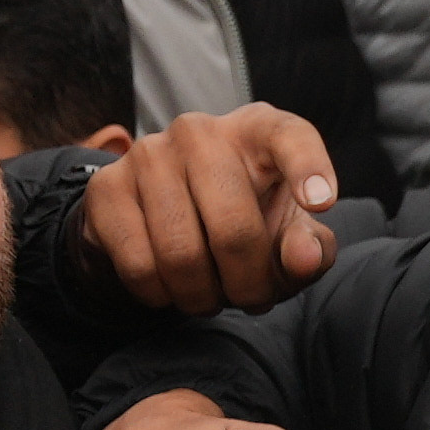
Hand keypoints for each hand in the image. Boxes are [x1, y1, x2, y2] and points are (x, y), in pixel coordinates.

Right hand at [74, 101, 342, 313]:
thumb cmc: (242, 218)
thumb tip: (303, 258)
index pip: (289, 137)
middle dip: (248, 285)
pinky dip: (161, 295)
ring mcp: (148, 154)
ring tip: (212, 294)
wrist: (157, 215)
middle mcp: (201, 132)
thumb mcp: (285, 233)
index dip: (309, 168)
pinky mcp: (106, 188)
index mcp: (258, 130)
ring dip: (203, 297)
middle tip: (250, 299)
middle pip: (234, 230)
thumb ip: (308, 247)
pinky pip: (139, 266)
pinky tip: (171, 286)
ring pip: (182, 256)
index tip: (323, 203)